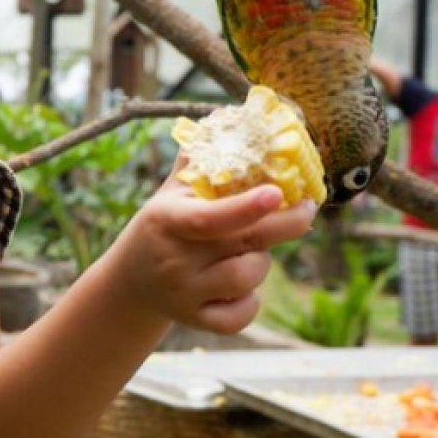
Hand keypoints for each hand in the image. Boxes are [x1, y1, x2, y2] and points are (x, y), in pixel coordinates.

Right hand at [100, 154, 316, 333]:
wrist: (130, 282)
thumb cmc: (163, 226)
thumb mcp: (170, 192)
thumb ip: (199, 158)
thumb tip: (229, 116)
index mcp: (168, 221)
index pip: (211, 218)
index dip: (248, 207)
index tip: (279, 193)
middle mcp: (175, 260)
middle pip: (244, 245)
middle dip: (286, 225)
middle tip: (306, 209)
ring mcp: (185, 294)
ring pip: (248, 278)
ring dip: (262, 262)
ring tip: (251, 251)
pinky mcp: (196, 321)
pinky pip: (242, 316)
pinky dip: (251, 302)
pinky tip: (242, 287)